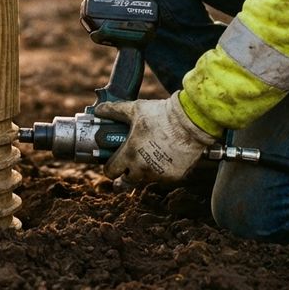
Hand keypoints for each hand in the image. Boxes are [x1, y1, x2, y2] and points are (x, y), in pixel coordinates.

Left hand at [98, 93, 215, 182]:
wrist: (190, 122)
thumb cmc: (161, 115)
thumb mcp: (134, 109)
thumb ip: (114, 111)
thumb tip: (98, 110)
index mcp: (130, 154)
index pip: (111, 172)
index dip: (109, 168)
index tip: (112, 163)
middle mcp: (143, 169)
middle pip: (127, 180)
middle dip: (126, 173)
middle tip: (128, 163)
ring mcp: (159, 174)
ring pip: (146, 179)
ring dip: (144, 171)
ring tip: (148, 156)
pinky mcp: (174, 176)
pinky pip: (163, 177)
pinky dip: (161, 170)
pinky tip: (164, 157)